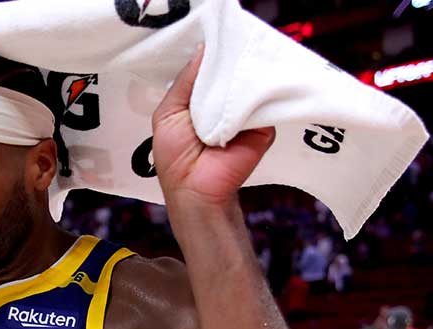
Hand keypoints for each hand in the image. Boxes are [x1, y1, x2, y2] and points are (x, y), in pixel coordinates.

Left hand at [151, 44, 274, 210]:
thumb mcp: (168, 113)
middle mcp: (223, 103)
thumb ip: (184, 82)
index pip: (210, 69)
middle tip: (233, 39)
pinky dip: (257, 93)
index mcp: (200, 99)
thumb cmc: (175, 157)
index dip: (213, 54)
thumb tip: (203, 49)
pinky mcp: (264, 126)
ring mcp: (245, 114)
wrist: (196, 190)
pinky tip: (251, 84)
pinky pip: (264, 103)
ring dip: (244, 74)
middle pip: (231, 73)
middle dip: (230, 60)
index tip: (218, 35)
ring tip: (242, 59)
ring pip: (249, 84)